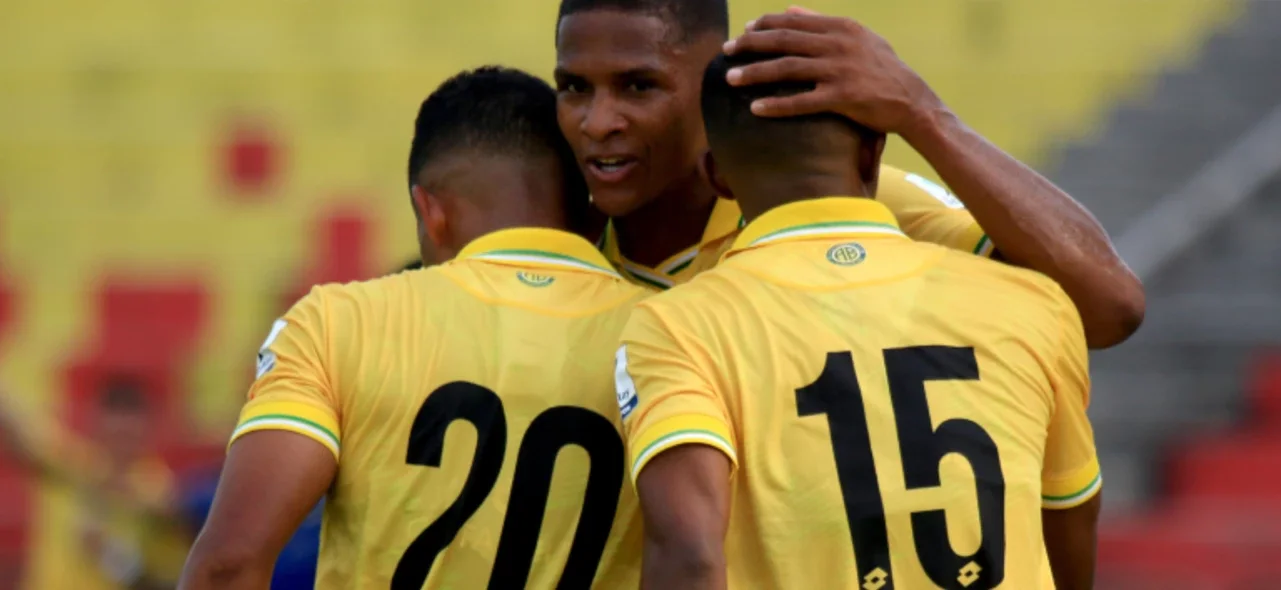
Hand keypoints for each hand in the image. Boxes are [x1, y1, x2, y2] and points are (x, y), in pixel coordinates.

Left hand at [723, 6, 942, 135]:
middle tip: (726, 52)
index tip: (743, 32)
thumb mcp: (859, 37)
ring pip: (787, 69)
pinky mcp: (842, 97)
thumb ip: (823, 23)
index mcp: (841, 27)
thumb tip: (790, 11)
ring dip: (755, 73)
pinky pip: (801, 101)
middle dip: (750, 45)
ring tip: (731, 79)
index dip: (763, 26)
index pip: (792, 22)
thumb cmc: (883, 69)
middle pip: (783, 41)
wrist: (912, 100)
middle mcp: (838, 44)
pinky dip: (776, 105)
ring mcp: (839, 70)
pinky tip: (756, 109)